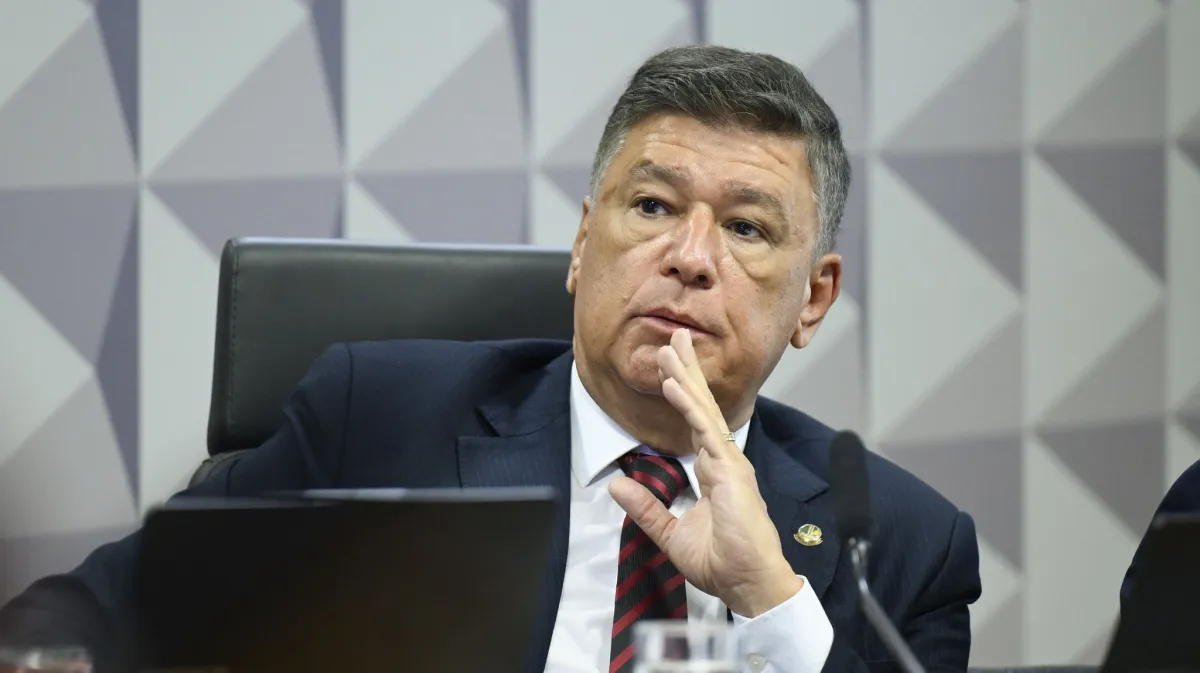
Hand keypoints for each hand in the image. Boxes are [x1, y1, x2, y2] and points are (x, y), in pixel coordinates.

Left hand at [608, 328, 803, 616]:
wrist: (750, 585)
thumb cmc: (724, 563)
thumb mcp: (671, 534)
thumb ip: (646, 509)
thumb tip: (616, 486)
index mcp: (714, 472)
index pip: (697, 422)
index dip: (684, 393)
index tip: (671, 368)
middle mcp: (724, 461)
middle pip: (702, 406)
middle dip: (687, 371)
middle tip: (675, 338)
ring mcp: (729, 464)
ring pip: (704, 411)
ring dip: (685, 378)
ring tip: (670, 348)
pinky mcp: (730, 473)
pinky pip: (706, 432)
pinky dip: (689, 407)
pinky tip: (675, 386)